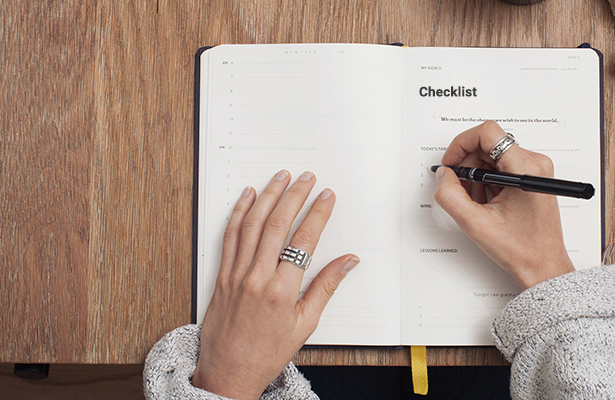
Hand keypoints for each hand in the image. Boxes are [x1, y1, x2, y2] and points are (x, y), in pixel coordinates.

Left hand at [192, 170, 359, 399]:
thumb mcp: (305, 324)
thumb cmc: (268, 352)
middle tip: (307, 178)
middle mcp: (257, 278)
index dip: (317, 214)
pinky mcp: (221, 275)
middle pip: (277, 225)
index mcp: (282, 291)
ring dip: (268, 196)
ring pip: (252, 225)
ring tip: (281, 177)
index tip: (327, 196)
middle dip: (294, 196)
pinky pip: (230, 236)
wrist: (228, 372)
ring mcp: (236, 274)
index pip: (304, 241)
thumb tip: (348, 261)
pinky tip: (248, 196)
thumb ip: (326, 287)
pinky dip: (239, 213)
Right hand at [434, 121, 574, 288]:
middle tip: (460, 188)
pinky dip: (487, 182)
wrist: (542, 266)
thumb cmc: (522, 249)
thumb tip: (444, 176)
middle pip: (489, 144)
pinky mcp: (531, 177)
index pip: (488, 133)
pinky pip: (501, 167)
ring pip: (493, 156)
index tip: (452, 162)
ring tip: (476, 202)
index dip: (462, 144)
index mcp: (526, 169)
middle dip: (468, 164)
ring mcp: (534, 170)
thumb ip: (451, 196)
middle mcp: (535, 164)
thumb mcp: (476, 224)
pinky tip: (486, 203)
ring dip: (477, 175)